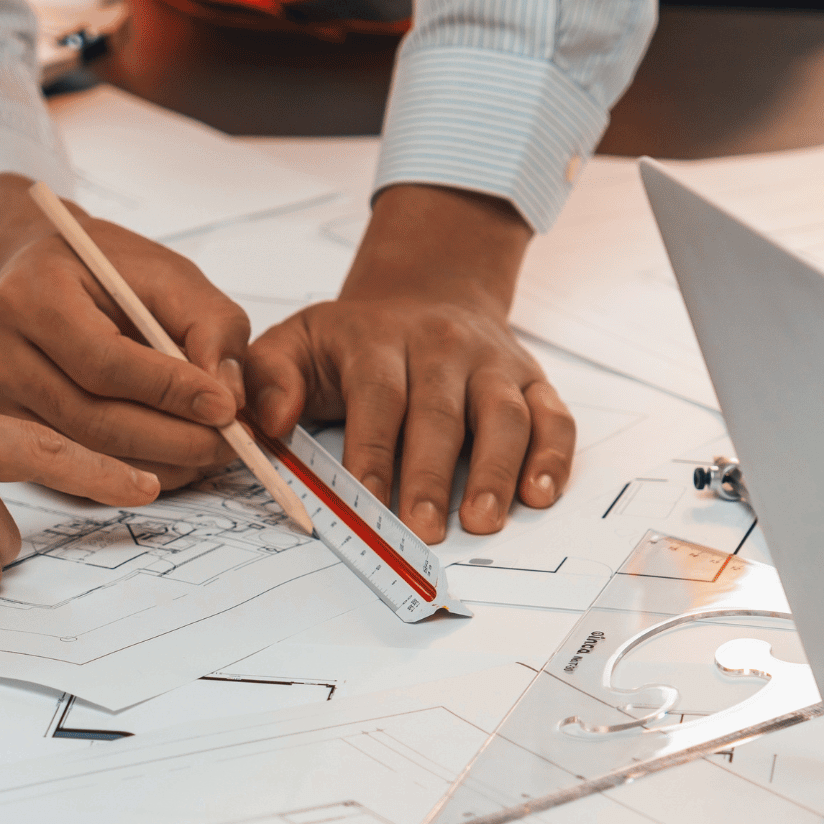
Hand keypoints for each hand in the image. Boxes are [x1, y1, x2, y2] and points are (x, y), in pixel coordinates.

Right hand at [0, 174, 251, 489]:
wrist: (42, 277)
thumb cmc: (110, 274)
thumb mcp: (170, 275)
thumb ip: (210, 325)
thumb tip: (228, 396)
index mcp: (33, 295)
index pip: (104, 360)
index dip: (169, 391)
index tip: (227, 408)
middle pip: (92, 418)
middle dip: (174, 439)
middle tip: (230, 444)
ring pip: (86, 452)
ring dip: (161, 464)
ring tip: (211, 452)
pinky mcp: (5, 430)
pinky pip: (74, 468)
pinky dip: (132, 474)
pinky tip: (173, 462)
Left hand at [246, 185, 574, 542]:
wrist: (427, 293)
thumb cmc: (356, 340)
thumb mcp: (297, 340)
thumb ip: (269, 377)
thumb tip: (269, 422)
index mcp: (379, 339)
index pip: (378, 396)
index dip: (373, 450)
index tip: (366, 500)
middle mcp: (443, 347)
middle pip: (442, 413)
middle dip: (432, 474)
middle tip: (424, 529)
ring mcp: (493, 363)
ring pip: (503, 415)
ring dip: (497, 470)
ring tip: (483, 520)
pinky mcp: (532, 380)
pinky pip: (553, 416)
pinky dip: (554, 456)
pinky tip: (540, 494)